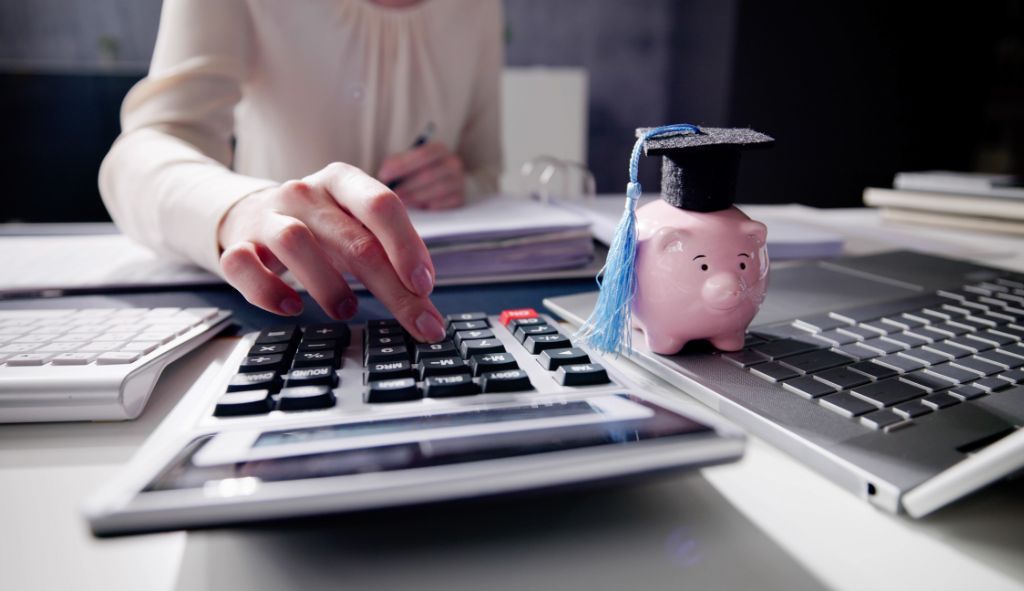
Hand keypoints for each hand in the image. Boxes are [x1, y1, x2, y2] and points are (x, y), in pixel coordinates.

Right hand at [217, 162, 446, 342]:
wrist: (253, 216)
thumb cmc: (321, 227)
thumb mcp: (358, 228)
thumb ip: (392, 257)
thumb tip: (426, 305)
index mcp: (342, 181)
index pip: (382, 205)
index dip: (407, 247)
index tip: (425, 286)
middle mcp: (304, 193)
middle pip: (354, 239)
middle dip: (391, 287)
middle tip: (415, 320)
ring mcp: (268, 217)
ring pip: (296, 243)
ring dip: (328, 285)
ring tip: (347, 310)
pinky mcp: (238, 245)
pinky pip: (243, 265)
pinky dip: (267, 291)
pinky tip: (292, 307)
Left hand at [377, 141, 465, 209]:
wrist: (441, 183)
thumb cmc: (416, 171)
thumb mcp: (406, 162)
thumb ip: (394, 164)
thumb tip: (384, 175)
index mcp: (439, 150)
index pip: (422, 155)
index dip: (402, 165)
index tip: (384, 175)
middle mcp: (453, 163)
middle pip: (428, 174)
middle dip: (407, 185)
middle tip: (392, 194)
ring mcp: (459, 182)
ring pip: (437, 190)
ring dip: (416, 197)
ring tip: (401, 202)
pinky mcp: (460, 199)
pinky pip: (445, 203)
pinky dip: (429, 205)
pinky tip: (418, 207)